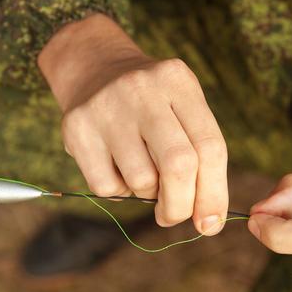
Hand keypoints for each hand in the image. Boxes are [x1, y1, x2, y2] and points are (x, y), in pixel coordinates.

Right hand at [38, 14, 227, 234]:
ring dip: (147, 194)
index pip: (210, 146)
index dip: (214, 193)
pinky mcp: (76, 127)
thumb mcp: (182, 110)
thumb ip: (200, 159)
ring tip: (142, 174)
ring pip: (141, 180)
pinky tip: (116, 169)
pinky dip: (118, 191)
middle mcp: (143, 89)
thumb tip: (208, 221)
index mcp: (178, 82)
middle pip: (178, 164)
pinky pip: (106, 186)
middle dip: (181, 205)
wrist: (94, 69)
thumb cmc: (151, 105)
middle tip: (174, 216)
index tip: (211, 222)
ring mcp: (106, 106)